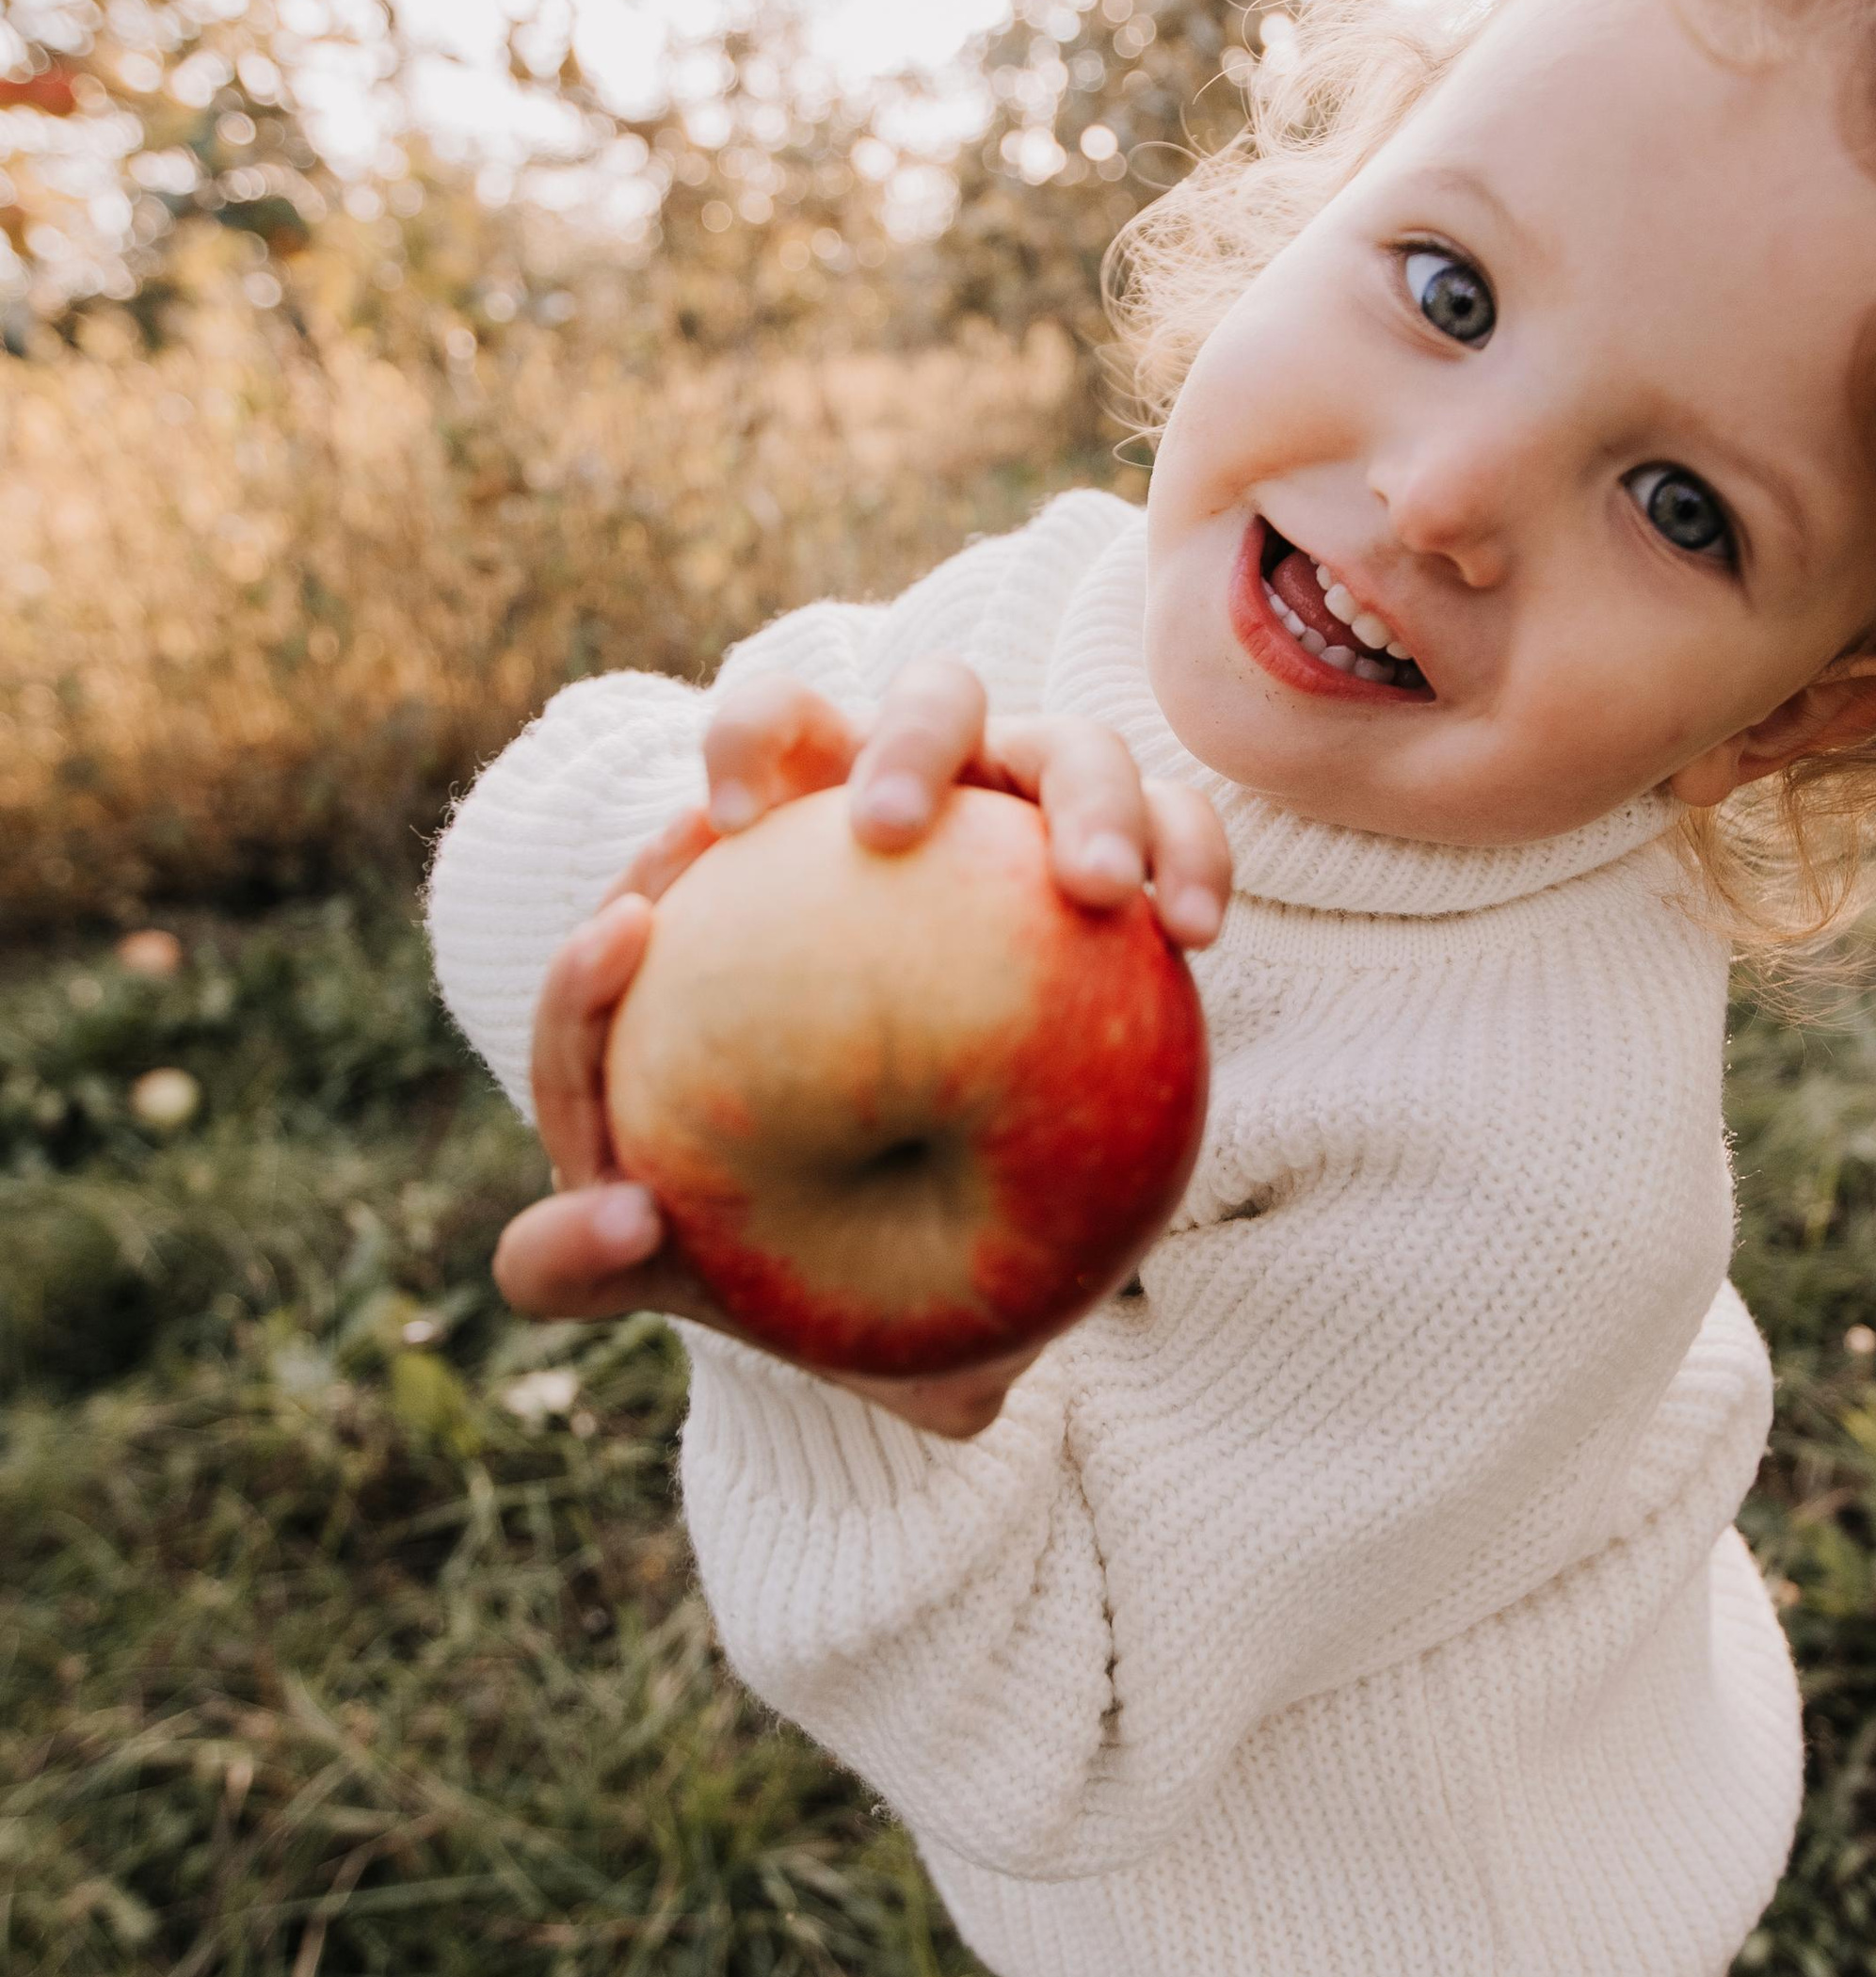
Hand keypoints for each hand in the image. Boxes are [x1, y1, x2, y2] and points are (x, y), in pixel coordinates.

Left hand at [488, 662, 1228, 1437]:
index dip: (741, 745)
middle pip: (916, 704)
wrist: (914, 1272)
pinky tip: (1191, 934)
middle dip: (900, 738)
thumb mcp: (667, 1252)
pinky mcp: (1128, 877)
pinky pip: (1177, 839)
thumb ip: (584, 1257)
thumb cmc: (760, 1227)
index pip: (760, 741)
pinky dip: (1188, 860)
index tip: (725, 830)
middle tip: (888, 827)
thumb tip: (611, 1221)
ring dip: (1088, 796)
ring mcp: (1029, 827)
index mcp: (785, 840)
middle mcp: (913, 797)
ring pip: (1067, 748)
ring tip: (1099, 889)